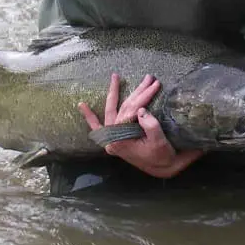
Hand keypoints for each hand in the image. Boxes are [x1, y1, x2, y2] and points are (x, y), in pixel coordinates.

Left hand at [78, 74, 202, 178]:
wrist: (162, 167)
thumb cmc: (162, 156)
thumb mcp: (159, 142)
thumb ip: (150, 126)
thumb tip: (141, 110)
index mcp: (122, 141)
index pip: (131, 112)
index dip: (144, 97)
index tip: (155, 86)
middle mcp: (113, 139)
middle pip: (122, 108)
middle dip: (136, 92)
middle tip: (148, 78)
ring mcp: (112, 138)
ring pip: (112, 110)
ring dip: (115, 93)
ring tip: (116, 77)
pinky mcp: (114, 137)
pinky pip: (97, 126)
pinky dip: (90, 116)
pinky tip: (81, 105)